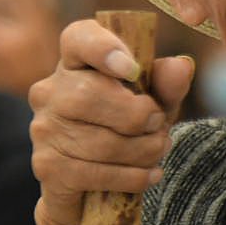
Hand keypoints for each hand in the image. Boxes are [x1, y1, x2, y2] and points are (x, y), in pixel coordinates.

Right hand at [28, 19, 195, 224]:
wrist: (97, 186)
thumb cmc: (128, 131)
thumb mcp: (154, 103)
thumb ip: (167, 84)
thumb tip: (181, 66)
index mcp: (77, 63)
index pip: (78, 38)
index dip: (104, 48)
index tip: (133, 69)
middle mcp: (51, 91)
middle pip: (90, 94)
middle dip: (137, 115)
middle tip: (159, 125)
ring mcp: (44, 129)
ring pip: (100, 141)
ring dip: (144, 150)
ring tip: (158, 151)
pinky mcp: (47, 166)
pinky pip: (97, 173)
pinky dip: (133, 177)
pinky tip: (150, 176)